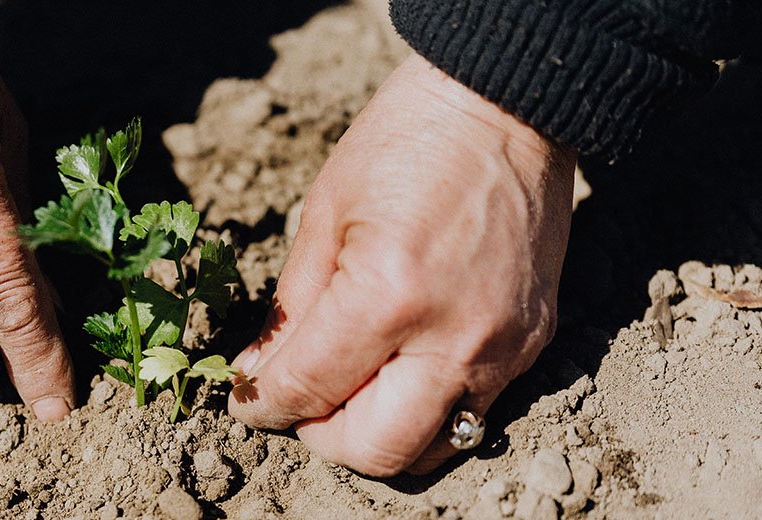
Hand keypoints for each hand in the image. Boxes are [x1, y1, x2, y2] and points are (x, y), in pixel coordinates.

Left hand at [228, 54, 575, 474]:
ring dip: (376, 435)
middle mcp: (453, 337)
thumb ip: (290, 309)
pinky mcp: (532, 343)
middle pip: (376, 449)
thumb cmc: (405, 142)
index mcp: (387, 295)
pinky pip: (472, 410)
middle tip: (300, 404)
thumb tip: (259, 374)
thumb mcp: (323, 216)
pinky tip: (398, 366)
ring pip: (431, 448)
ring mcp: (502, 347)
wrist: (506, 107)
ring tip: (349, 391)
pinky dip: (424, 408)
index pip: (309, 389)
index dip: (263, 404)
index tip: (247, 400)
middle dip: (321, 437)